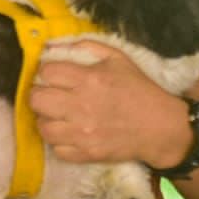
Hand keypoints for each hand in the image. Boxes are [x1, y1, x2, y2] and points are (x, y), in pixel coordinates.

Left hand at [28, 41, 189, 164]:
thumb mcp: (118, 59)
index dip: (46, 72)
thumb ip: (86, 47)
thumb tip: (53, 45)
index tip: (54, 76)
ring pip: (42, 126)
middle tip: (51, 95)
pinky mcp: (87, 153)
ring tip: (57, 116)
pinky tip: (68, 133)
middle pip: (36, 100)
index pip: (46, 72)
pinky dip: (59, 142)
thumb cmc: (139, 89)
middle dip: (40, 94)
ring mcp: (83, 133)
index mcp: (89, 79)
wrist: (162, 127)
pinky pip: (56, 149)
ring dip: (47, 119)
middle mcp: (81, 106)